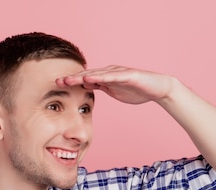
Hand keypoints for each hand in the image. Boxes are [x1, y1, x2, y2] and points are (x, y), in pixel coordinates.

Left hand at [56, 65, 174, 104]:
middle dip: (72, 78)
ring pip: (97, 74)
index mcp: (106, 78)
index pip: (86, 80)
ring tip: (69, 80)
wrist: (158, 88)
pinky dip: (99, 77)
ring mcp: (118, 73)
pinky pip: (111, 76)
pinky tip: (89, 78)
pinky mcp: (127, 75)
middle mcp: (110, 72)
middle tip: (57, 81)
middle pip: (88, 75)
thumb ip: (101, 87)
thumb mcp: (114, 91)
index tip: (58, 86)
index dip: (72, 82)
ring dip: (82, 76)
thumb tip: (85, 85)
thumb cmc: (137, 90)